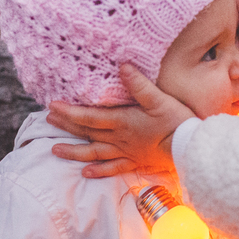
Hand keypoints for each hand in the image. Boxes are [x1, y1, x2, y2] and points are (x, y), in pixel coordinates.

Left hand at [48, 64, 195, 177]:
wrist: (190, 148)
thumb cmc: (177, 122)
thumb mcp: (159, 99)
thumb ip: (139, 84)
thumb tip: (122, 66)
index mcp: (123, 121)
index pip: (90, 117)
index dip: (69, 112)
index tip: (52, 106)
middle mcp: (120, 138)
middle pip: (87, 133)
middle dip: (66, 126)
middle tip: (47, 121)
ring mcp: (126, 152)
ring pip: (94, 153)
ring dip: (73, 152)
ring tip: (54, 150)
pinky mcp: (135, 161)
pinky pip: (113, 168)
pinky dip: (98, 171)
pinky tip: (85, 172)